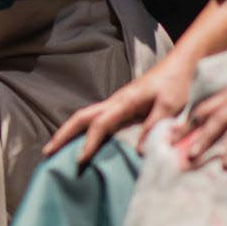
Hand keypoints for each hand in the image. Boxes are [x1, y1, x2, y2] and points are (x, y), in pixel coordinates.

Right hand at [43, 53, 195, 163]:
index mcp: (124, 102)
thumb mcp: (170, 105)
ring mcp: (115, 104)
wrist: (179, 65)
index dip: (88, 142)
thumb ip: (155, 125)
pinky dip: (82, 131)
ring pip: (84, 117)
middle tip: (47, 152)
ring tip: (55, 150)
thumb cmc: (175, 84)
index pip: (99, 123)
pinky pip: (95, 119)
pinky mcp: (120, 107)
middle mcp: (114, 102)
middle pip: (80, 117)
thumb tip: (139, 151)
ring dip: (68, 132)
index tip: (79, 160)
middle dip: (63, 134)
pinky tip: (80, 143)